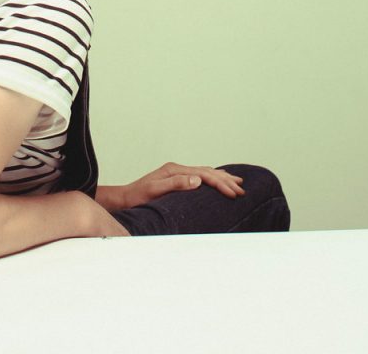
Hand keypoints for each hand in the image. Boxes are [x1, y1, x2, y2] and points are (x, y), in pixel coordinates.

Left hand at [119, 162, 244, 209]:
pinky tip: (216, 180)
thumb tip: (198, 180)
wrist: (124, 199)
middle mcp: (177, 169)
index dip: (221, 183)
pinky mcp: (176, 179)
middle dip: (226, 180)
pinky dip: (211, 177)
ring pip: (205, 172)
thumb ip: (176, 184)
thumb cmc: (138, 197)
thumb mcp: (155, 190)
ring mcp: (177, 173)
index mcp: (175, 170)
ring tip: (237, 181)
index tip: (234, 193)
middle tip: (242, 189)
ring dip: (221, 177)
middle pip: (207, 171)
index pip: (204, 174)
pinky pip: (199, 176)